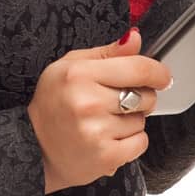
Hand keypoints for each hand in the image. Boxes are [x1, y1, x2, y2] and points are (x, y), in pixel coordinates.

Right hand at [27, 28, 172, 193]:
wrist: (33, 147)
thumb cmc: (52, 104)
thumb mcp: (69, 67)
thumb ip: (106, 52)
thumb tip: (135, 39)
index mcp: (80, 74)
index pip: (137, 67)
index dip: (157, 72)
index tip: (162, 76)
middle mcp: (88, 102)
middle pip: (145, 95)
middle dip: (141, 98)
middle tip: (120, 102)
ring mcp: (97, 131)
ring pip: (142, 121)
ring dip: (131, 121)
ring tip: (105, 122)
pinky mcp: (105, 156)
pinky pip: (140, 142)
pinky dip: (131, 142)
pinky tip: (109, 138)